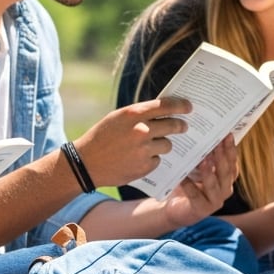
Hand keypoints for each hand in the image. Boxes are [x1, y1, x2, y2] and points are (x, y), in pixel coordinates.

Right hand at [73, 97, 190, 187]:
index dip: (181, 106)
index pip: (166, 106)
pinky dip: (151, 159)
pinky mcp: (144, 167)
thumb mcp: (118, 118)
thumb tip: (164, 112)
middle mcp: (141, 131)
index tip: (189, 107)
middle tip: (183, 126)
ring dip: (163, 144)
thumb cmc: (101, 137)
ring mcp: (144, 150)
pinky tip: (138, 158)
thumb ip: (140, 115)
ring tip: (149, 145)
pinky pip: (157, 160)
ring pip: (167, 145)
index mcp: (133, 114)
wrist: (85, 164)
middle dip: (180, 126)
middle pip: (173, 126)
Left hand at [163, 135, 238, 226]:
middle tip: (217, 143)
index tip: (227, 134)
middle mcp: (224, 190)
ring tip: (204, 160)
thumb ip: (204, 157)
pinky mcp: (200, 210)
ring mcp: (214, 202)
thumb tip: (203, 135)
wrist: (174, 208)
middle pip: (226, 173)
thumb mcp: (196, 169)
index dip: (231, 149)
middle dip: (221, 157)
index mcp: (226, 179)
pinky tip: (183, 177)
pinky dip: (189, 186)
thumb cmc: (187, 184)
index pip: (232, 162)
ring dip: (209, 172)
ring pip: (214, 186)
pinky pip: (195, 196)